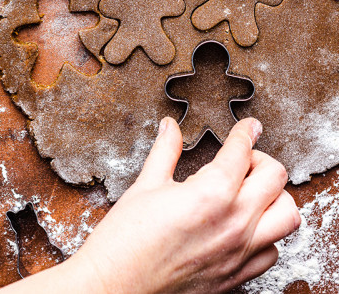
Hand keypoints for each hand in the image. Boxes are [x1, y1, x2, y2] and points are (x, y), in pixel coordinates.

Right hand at [0, 117, 300, 293]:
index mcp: (211, 193)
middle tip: (242, 159)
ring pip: (287, 214)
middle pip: (275, 177)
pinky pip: (273, 249)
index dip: (245, 132)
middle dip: (261, 159)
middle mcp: (235, 221)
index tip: (247, 126)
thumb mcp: (145, 186)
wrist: (118, 284)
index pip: (241, 152)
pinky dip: (266, 233)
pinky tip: (243, 225)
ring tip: (250, 191)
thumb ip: (165, 152)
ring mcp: (241, 251)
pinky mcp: (238, 274)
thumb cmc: (126, 238)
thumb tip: (170, 127)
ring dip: (274, 197)